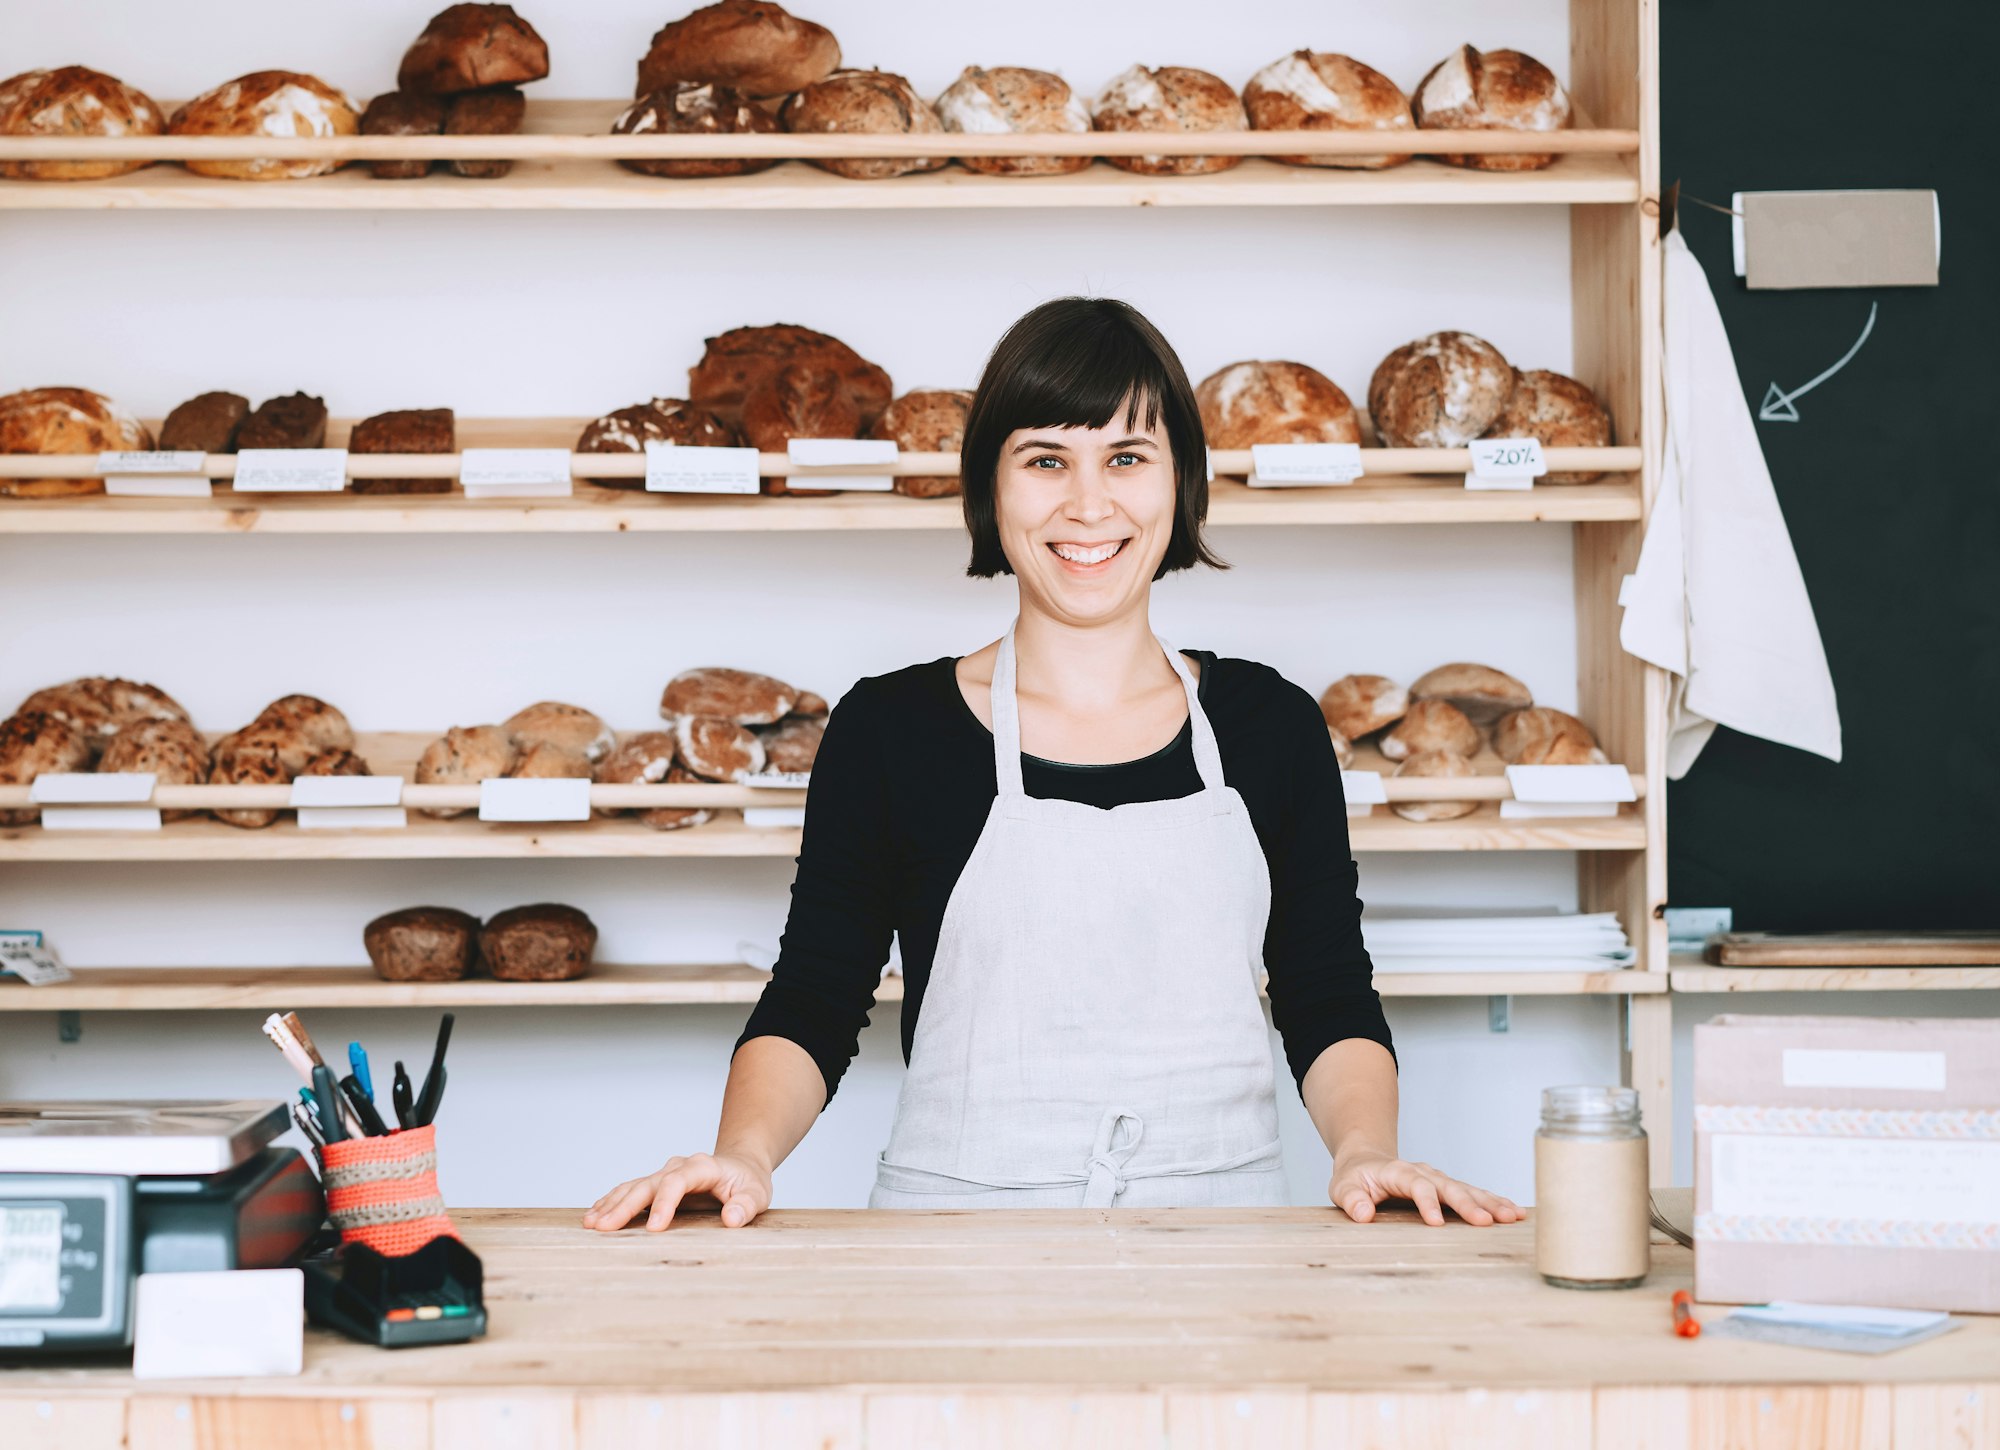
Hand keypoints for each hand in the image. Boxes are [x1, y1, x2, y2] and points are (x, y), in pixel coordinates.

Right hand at [582, 1151, 772, 1232]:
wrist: (740, 1165)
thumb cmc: (748, 1182)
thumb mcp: (758, 1193)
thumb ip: (746, 1205)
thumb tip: (732, 1218)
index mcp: (702, 1167)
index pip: (678, 1181)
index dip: (664, 1203)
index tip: (653, 1228)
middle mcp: (678, 1167)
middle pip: (648, 1184)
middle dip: (624, 1206)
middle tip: (603, 1228)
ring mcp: (665, 1174)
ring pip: (633, 1186)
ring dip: (611, 1204)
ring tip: (591, 1223)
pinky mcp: (657, 1185)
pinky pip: (630, 1191)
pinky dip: (612, 1202)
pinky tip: (594, 1215)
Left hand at [1330, 1152, 1522, 1226]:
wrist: (1366, 1161)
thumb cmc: (1355, 1178)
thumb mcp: (1343, 1187)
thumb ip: (1352, 1200)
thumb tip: (1363, 1214)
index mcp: (1399, 1171)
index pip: (1416, 1185)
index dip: (1426, 1202)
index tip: (1436, 1223)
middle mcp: (1424, 1172)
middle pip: (1449, 1187)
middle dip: (1469, 1204)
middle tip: (1488, 1222)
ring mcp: (1438, 1179)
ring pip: (1467, 1189)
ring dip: (1490, 1202)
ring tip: (1512, 1216)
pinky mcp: (1448, 1188)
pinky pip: (1474, 1194)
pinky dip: (1494, 1202)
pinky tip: (1514, 1212)